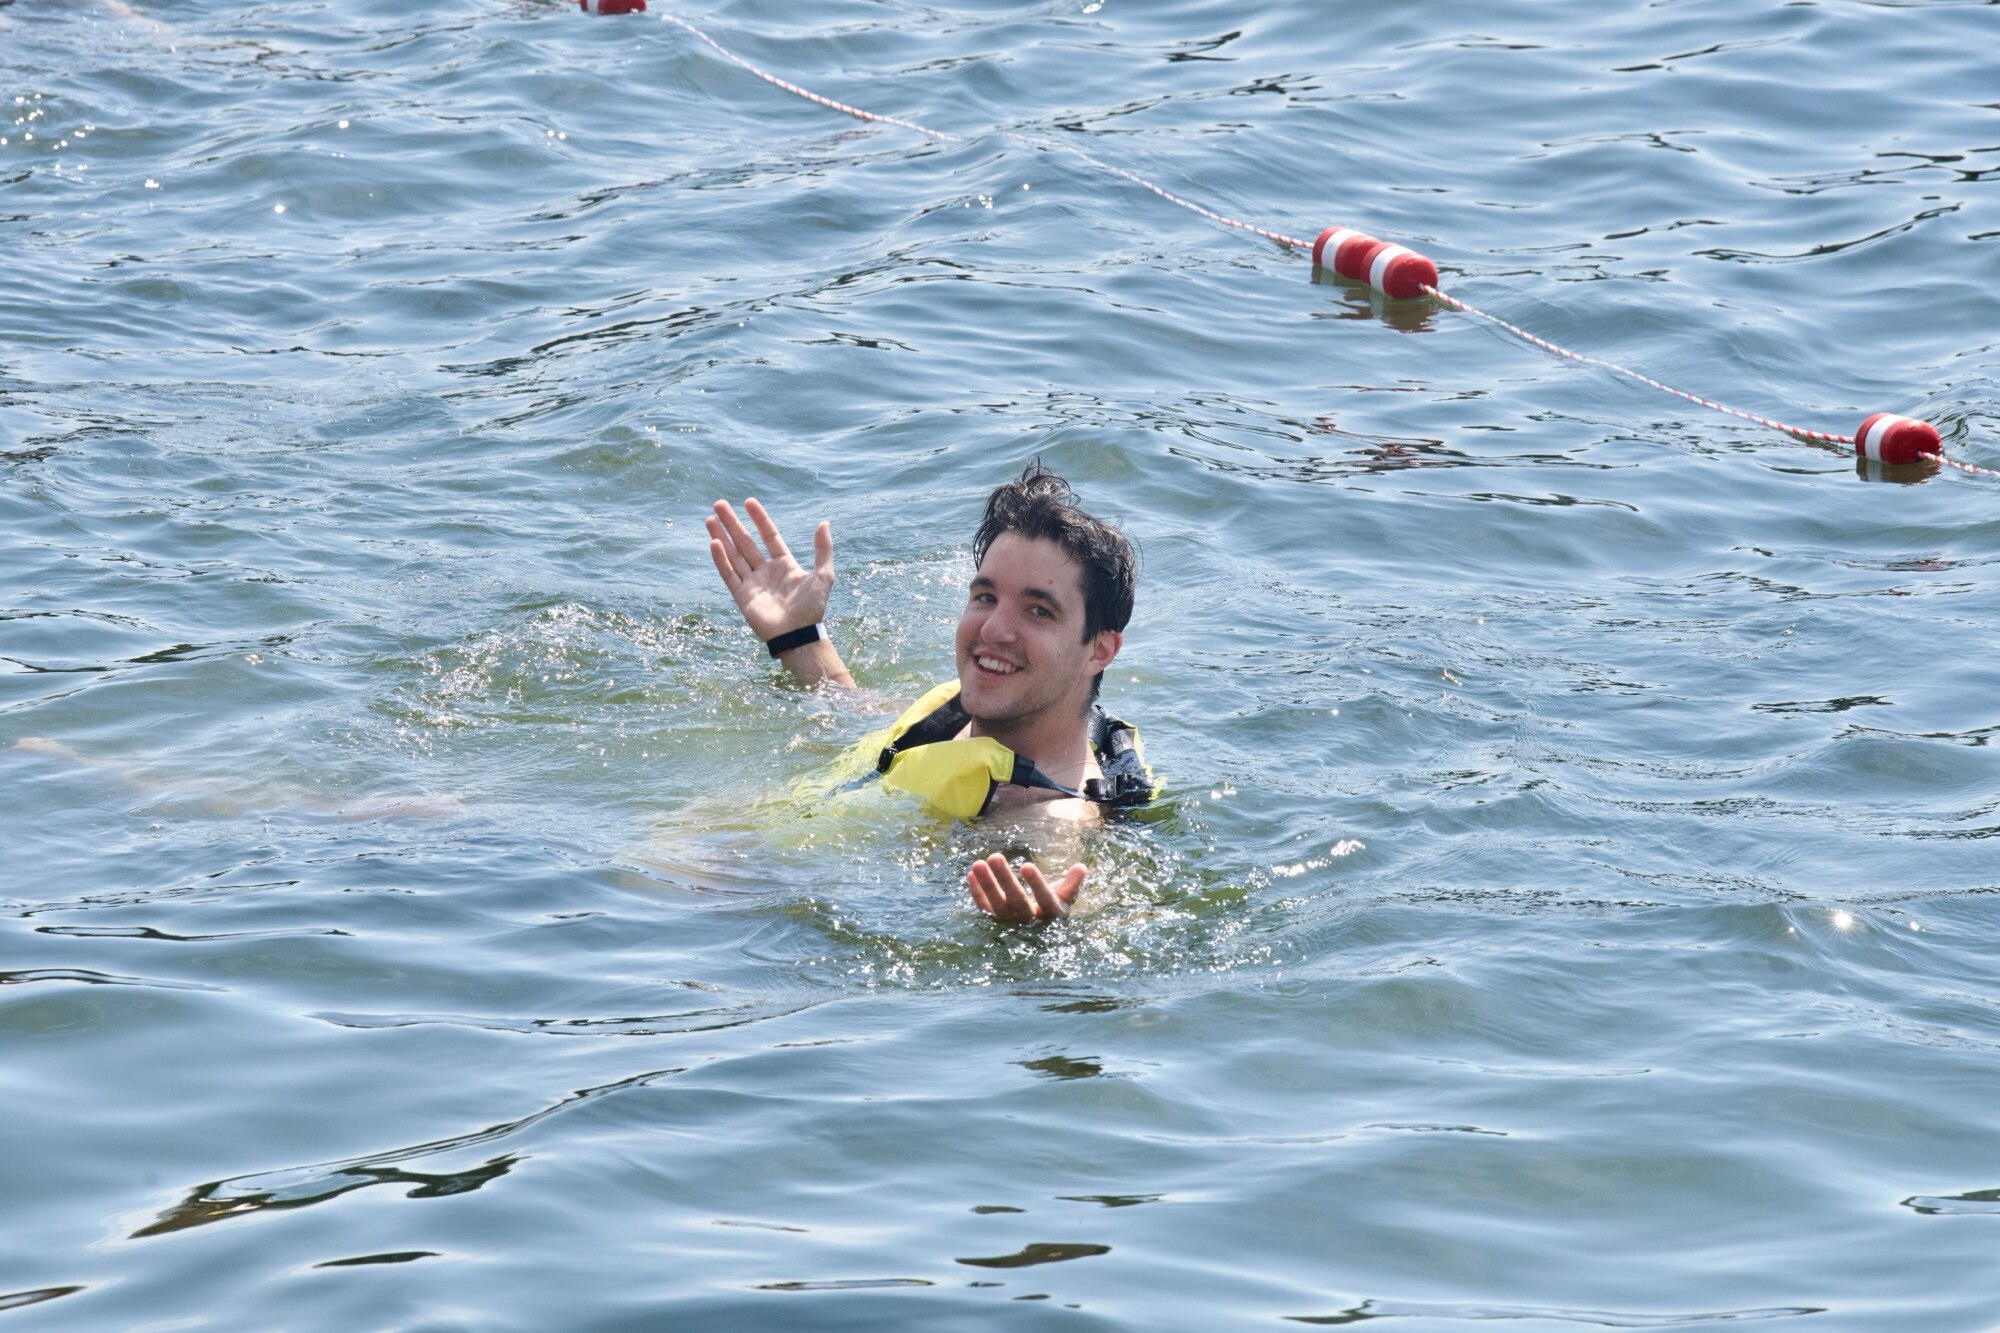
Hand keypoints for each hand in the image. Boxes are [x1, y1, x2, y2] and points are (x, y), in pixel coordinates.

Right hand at [706, 497, 833, 641]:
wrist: (799, 635)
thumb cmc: (813, 608)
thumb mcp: (823, 575)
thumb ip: (822, 550)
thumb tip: (824, 523)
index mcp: (784, 565)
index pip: (768, 536)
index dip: (759, 519)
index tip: (748, 502)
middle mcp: (765, 571)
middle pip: (745, 542)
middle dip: (732, 523)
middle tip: (719, 504)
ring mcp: (752, 583)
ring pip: (733, 555)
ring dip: (721, 537)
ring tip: (710, 519)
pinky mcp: (742, 596)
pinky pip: (729, 574)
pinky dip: (721, 559)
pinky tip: (714, 542)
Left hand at [966, 853, 1083, 921]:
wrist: (1039, 928)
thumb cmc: (1054, 905)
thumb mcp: (1066, 895)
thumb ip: (1073, 882)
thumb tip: (1081, 867)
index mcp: (1051, 914)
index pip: (1044, 899)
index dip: (1036, 884)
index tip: (1026, 865)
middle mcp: (1030, 922)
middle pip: (1016, 901)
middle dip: (1004, 879)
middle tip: (994, 856)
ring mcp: (1010, 924)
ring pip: (996, 906)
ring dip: (986, 885)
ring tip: (977, 863)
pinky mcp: (995, 922)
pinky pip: (984, 908)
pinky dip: (976, 893)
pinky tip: (971, 874)